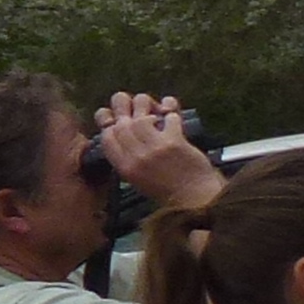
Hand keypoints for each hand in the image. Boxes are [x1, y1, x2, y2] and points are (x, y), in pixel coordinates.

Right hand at [96, 90, 221, 209]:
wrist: (195, 199)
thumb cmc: (169, 191)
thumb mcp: (138, 180)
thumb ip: (128, 157)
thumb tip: (123, 130)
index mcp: (125, 168)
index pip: (107, 137)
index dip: (110, 123)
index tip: (117, 118)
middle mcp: (137, 157)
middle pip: (122, 123)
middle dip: (125, 108)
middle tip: (131, 103)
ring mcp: (155, 148)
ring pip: (141, 115)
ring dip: (147, 105)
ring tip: (153, 107)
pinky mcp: (175, 142)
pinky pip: (168, 117)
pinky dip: (171, 111)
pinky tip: (171, 112)